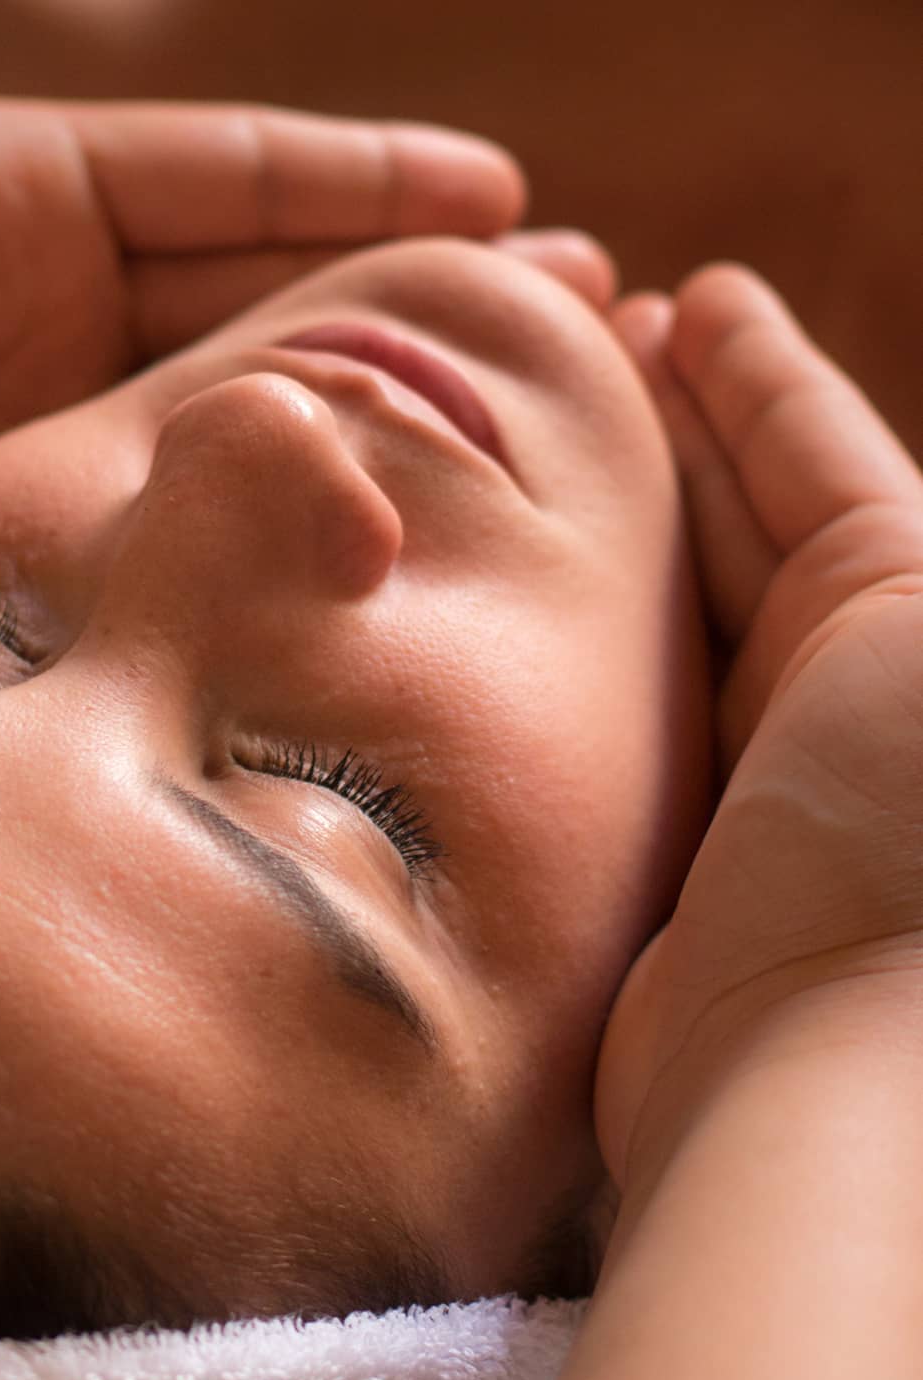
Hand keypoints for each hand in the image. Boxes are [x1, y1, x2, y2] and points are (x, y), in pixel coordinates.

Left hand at [0, 0, 524, 674]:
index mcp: (31, 197)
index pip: (236, 181)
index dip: (365, 180)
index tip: (497, 192)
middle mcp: (63, 322)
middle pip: (272, 298)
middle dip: (417, 294)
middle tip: (575, 302)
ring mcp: (56, 441)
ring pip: (244, 416)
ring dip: (374, 412)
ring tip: (521, 411)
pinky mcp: (33, 546)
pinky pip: (174, 531)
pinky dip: (265, 526)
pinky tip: (367, 526)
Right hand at [593, 267, 922, 1195]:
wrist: (819, 1067)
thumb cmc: (913, 840)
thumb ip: (870, 533)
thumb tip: (813, 490)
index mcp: (915, 625)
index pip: (823, 462)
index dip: (758, 378)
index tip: (693, 297)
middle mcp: (836, 687)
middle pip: (735, 514)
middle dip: (672, 421)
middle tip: (585, 331)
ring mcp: (735, 756)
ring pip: (656, 588)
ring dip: (608, 499)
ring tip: (533, 409)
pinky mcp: (648, 819)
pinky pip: (595, 676)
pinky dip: (557, 601)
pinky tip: (512, 543)